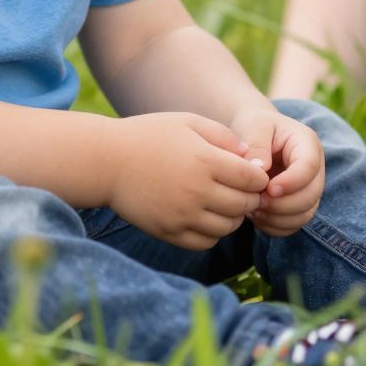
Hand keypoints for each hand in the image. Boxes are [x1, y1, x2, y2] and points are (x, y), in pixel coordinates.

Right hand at [109, 113, 270, 250]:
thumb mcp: (188, 123)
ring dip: (233, 217)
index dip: (259, 178)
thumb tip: (251, 159)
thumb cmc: (149, 136)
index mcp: (205, 161)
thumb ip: (223, 137)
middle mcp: (196, 192)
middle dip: (250, 198)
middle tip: (243, 190)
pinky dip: (213, 233)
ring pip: (227, 227)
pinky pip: (205, 242)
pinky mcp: (168, 232)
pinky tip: (206, 217)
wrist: (106, 162)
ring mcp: (182, 216)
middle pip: (243, 205)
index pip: (252, 179)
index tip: (253, 174)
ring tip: (224, 203)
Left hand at [229, 102, 325, 236]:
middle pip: (312, 195)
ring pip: (305, 215)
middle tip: (255, 201)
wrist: (255, 135)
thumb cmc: (255, 126)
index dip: (291, 182)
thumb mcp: (254, 126)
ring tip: (253, 209)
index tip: (268, 188)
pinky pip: (293, 225)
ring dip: (278, 218)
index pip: (309, 167)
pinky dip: (275, 226)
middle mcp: (315, 169)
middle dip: (283, 205)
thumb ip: (256, 145)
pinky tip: (256, 216)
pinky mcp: (299, 205)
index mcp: (307, 143)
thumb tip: (259, 169)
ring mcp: (309, 189)